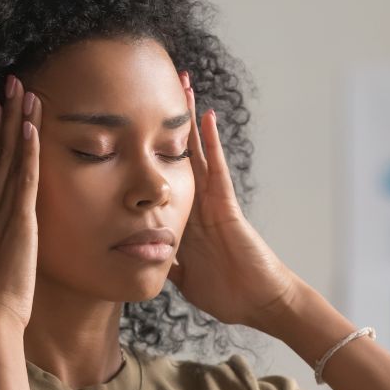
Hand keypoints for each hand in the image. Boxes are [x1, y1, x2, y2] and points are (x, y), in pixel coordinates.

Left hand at [165, 72, 296, 329]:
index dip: (148, 153)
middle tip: (154, 88)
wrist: (257, 303)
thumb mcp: (183, 277)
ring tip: (182, 85)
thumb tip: (142, 258)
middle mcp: (196, 203)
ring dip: (188, 120)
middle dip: (166, 124)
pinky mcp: (226, 206)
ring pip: (196, 152)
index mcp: (184, 218)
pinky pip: (217, 169)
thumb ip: (166, 263)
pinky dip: (211, 143)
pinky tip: (206, 117)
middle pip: (176, 155)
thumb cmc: (227, 293)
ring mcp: (212, 201)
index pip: (162, 179)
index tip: (132, 128)